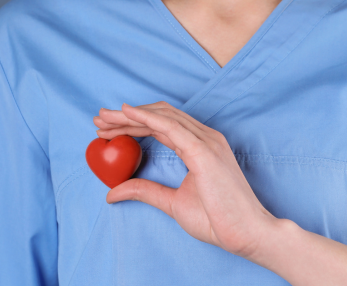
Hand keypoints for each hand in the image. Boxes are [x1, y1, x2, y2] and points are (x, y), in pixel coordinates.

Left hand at [93, 101, 279, 258]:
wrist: (248, 234)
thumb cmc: (218, 219)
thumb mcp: (172, 202)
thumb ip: (145, 191)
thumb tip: (112, 192)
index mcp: (199, 146)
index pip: (161, 126)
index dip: (133, 124)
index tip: (108, 130)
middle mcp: (204, 138)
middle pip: (159, 117)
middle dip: (126, 117)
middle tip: (99, 120)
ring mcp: (206, 141)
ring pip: (162, 117)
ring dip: (130, 115)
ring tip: (104, 118)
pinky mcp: (205, 151)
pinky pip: (171, 127)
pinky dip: (147, 117)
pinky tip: (126, 114)